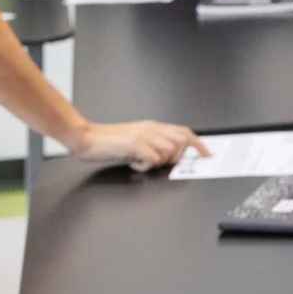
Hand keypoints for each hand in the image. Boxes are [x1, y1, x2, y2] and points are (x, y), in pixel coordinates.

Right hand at [70, 121, 208, 172]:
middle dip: (174, 157)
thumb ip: (152, 144)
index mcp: (152, 126)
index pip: (183, 132)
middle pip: (181, 142)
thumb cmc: (108, 142)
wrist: (85, 137)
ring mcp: (143, 135)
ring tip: (139, 162)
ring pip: (169, 151)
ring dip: (158, 162)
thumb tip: (168, 157)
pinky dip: (145, 166)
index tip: (206, 155)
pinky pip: (152, 159)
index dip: (198, 144)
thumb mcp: (135, 140)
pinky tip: (132, 163)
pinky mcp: (134, 144)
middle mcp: (151, 128)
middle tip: (156, 162)